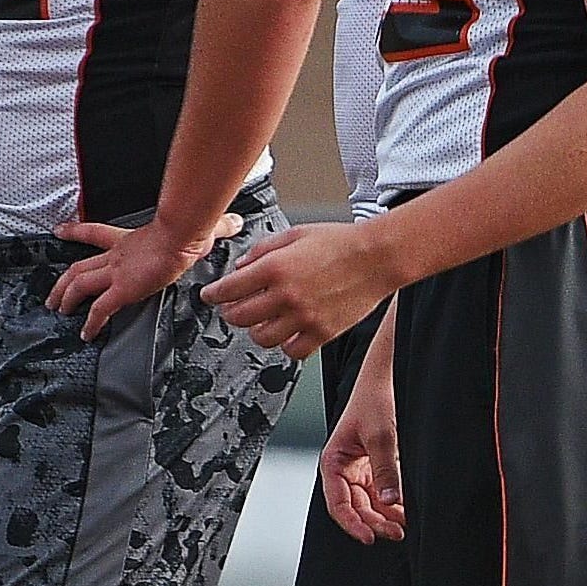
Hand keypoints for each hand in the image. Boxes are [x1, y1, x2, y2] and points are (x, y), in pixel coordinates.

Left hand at [50, 211, 218, 337]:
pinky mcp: (123, 289)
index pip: (94, 233)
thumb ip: (215, 226)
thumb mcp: (199, 227)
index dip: (75, 231)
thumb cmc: (188, 230)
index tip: (60, 231)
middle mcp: (117, 257)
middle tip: (53, 294)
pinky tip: (87, 334)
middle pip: (79, 267)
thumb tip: (235, 222)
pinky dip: (91, 322)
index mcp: (128, 241)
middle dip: (62, 282)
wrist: (182, 235)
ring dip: (66, 298)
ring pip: (80, 285)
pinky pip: (100, 309)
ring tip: (59, 310)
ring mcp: (117, 273)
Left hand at [204, 219, 395, 359]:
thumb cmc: (340, 242)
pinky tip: (288, 332)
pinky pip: (292, 351)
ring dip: (257, 329)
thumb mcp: (294, 234)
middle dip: (231, 312)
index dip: (213, 294)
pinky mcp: (322, 333)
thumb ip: (262, 252)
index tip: (210, 296)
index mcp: (275, 268)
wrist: (376, 257)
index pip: (228, 289)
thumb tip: (241, 269)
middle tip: (234, 308)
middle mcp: (286, 296)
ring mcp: (304, 317)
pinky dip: (286, 344)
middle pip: (239, 317)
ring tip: (263, 320)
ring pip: (261, 338)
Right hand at [320, 365, 403, 542]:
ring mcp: (361, 470)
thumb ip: (385, 470)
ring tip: (404, 525)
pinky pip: (383, 493)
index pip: (338, 503)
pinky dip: (394, 504)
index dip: (353, 523)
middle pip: (356, 507)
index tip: (369, 536)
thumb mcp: (381, 435)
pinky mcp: (378, 468)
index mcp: (333, 462)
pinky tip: (406, 511)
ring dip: (385, 516)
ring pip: (370, 504)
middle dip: (374, 522)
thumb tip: (389, 500)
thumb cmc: (373, 398)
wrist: (387, 378)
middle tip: (396, 532)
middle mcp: (345, 469)